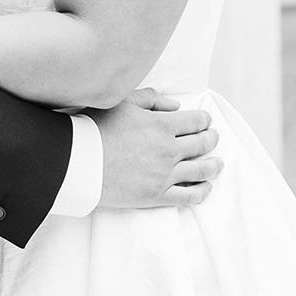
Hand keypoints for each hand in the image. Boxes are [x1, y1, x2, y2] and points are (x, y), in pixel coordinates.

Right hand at [93, 90, 221, 209]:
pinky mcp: (156, 196)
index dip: (204, 119)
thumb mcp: (122, 102)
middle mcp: (169, 150)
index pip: (196, 121)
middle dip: (211, 139)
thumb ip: (151, 99)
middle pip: (202, 144)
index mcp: (163, 125)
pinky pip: (188, 196)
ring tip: (218, 164)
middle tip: (213, 138)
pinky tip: (206, 187)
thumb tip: (175, 106)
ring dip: (213, 166)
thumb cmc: (96, 129)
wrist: (78, 162)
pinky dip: (201, 191)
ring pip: (201, 171)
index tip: (205, 121)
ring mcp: (164, 175)